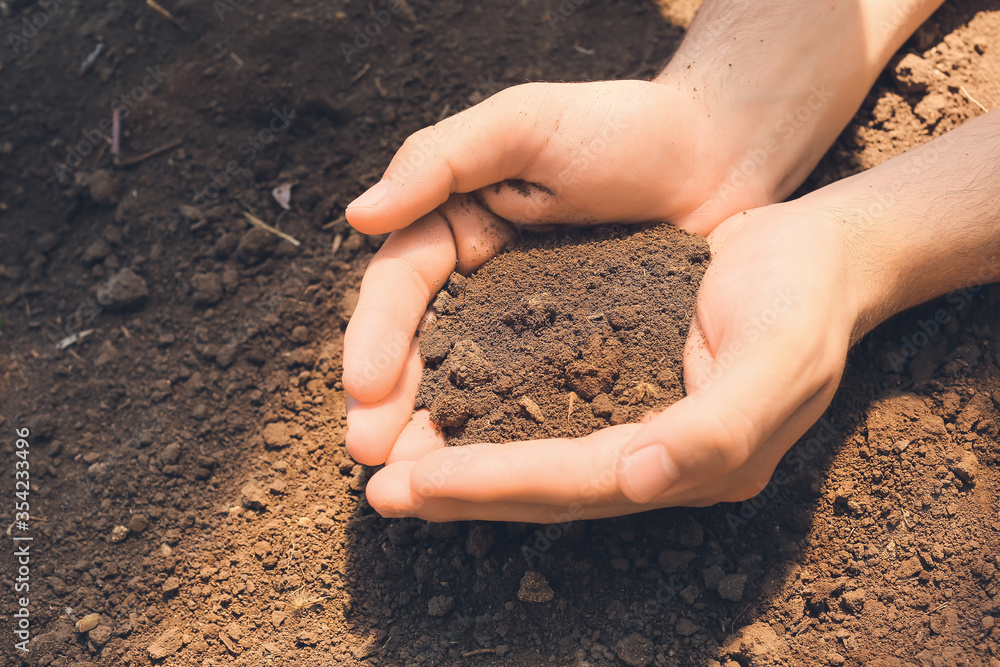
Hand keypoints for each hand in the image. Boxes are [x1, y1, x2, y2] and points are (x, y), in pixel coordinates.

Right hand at [343, 79, 789, 466]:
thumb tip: (359, 216)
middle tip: (372, 458)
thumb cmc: (621, 126)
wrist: (716, 154)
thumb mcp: (521, 123)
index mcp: (454, 226)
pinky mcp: (577, 351)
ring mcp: (528, 321)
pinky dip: (509, 435)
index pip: (399, 287)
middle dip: (392, 404)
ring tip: (414, 485)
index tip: (362, 391)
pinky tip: (494, 474)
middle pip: (422, 347)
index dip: (375, 338)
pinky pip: (534, 396)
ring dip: (438, 434)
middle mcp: (481, 280)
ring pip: (471, 383)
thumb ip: (438, 160)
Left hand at [361, 202, 863, 519]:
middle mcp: (660, 460)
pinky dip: (498, 429)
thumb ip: (717, 429)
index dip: (497, 485)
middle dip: (464, 493)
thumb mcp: (779, 357)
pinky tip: (451, 421)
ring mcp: (644, 431)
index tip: (418, 483)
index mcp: (697, 461)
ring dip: (469, 470)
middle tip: (380, 493)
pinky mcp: (628, 392)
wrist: (818, 255)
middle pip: (548, 489)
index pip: (578, 482)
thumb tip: (640, 481)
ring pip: (541, 464)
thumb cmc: (803, 298)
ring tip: (396, 472)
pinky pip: (551, 422)